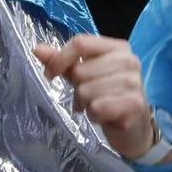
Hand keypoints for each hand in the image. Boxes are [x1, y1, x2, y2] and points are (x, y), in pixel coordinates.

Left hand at [32, 34, 157, 157]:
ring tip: (98, 107)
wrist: (135, 128)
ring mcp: (134, 82)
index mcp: (117, 48)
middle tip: (89, 98)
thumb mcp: (84, 76)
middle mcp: (129, 60)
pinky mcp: (134, 103)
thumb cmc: (108, 97)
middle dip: (77, 89)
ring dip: (86, 104)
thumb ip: (62, 62)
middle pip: (80, 70)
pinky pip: (96, 107)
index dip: (60, 59)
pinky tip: (105, 117)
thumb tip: (37, 49)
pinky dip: (95, 116)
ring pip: (86, 91)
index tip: (50, 74)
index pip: (81, 43)